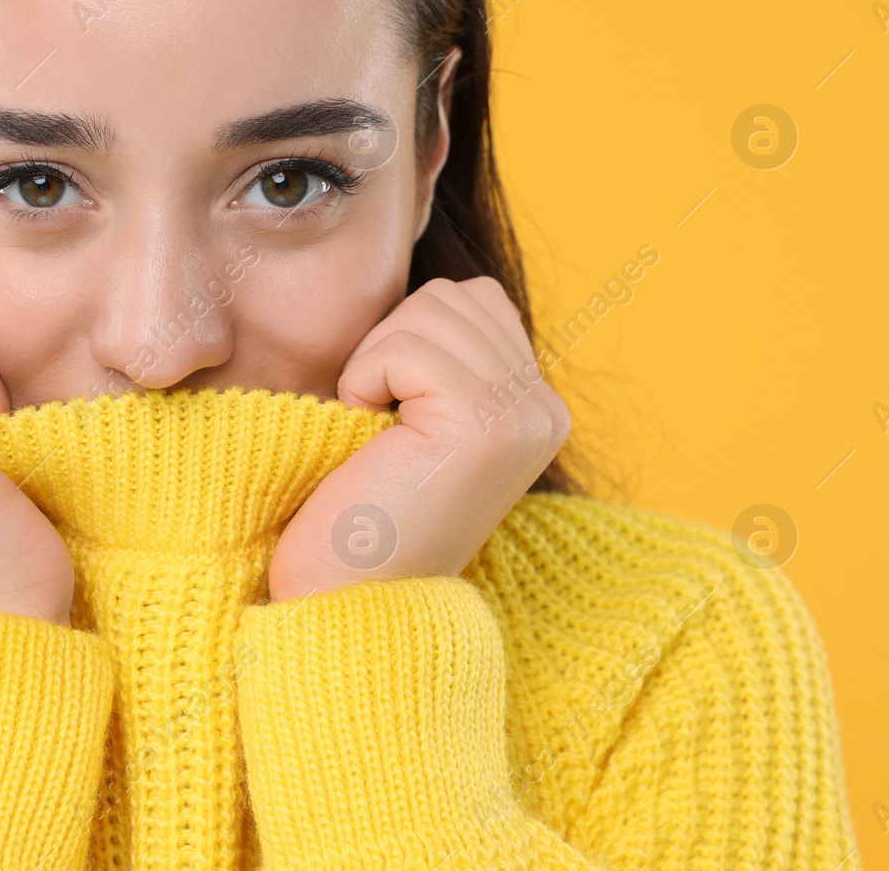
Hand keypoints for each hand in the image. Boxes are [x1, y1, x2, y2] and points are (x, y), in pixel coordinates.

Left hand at [267, 276, 569, 600]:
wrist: (342, 601)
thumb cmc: (357, 512)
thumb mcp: (417, 420)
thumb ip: (444, 357)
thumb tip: (425, 289)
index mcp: (538, 408)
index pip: (470, 299)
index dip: (405, 341)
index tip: (394, 419)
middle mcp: (546, 410)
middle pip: (449, 295)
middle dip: (389, 346)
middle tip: (380, 429)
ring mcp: (523, 417)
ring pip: (425, 311)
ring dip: (373, 366)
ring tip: (378, 439)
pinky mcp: (486, 425)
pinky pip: (401, 347)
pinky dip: (362, 383)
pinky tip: (371, 441)